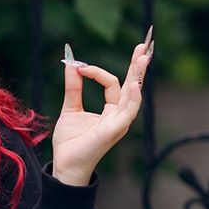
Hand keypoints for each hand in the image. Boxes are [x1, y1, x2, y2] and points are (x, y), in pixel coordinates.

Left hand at [51, 34, 152, 185]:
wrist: (65, 163)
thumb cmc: (70, 141)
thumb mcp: (70, 108)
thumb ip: (73, 87)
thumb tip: (72, 65)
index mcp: (111, 110)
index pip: (112, 83)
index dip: (96, 72)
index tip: (79, 66)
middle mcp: (119, 115)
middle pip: (132, 85)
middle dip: (138, 65)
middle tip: (143, 44)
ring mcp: (119, 122)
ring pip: (133, 95)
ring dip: (138, 75)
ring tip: (143, 57)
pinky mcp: (115, 130)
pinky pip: (128, 111)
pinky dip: (132, 97)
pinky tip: (134, 84)